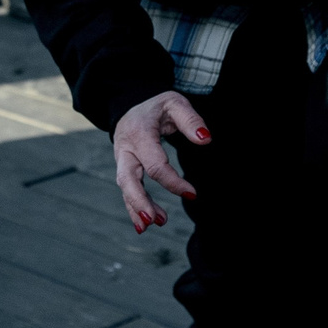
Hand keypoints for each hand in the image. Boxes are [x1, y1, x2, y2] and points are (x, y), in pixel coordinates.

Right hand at [110, 90, 209, 233]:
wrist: (130, 104)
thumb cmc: (156, 105)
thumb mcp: (174, 103)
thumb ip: (190, 120)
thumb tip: (205, 139)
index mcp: (139, 134)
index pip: (155, 164)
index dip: (173, 181)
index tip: (193, 194)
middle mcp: (126, 149)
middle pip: (127, 179)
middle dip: (139, 201)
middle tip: (155, 220)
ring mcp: (122, 159)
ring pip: (125, 187)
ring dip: (137, 207)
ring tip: (154, 224)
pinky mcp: (123, 167)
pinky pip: (126, 189)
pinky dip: (132, 207)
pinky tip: (144, 224)